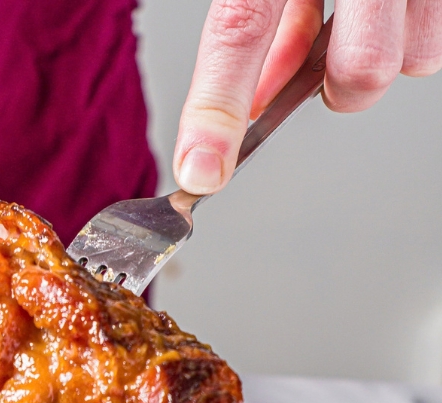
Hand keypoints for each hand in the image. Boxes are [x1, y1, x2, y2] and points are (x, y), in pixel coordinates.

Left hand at [174, 0, 441, 196]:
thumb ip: (260, 16)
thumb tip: (255, 97)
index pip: (241, 27)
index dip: (217, 107)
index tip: (200, 170)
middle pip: (360, 71)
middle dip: (342, 85)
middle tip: (333, 50)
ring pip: (412, 59)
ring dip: (388, 49)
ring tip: (370, 4)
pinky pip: (437, 33)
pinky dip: (417, 23)